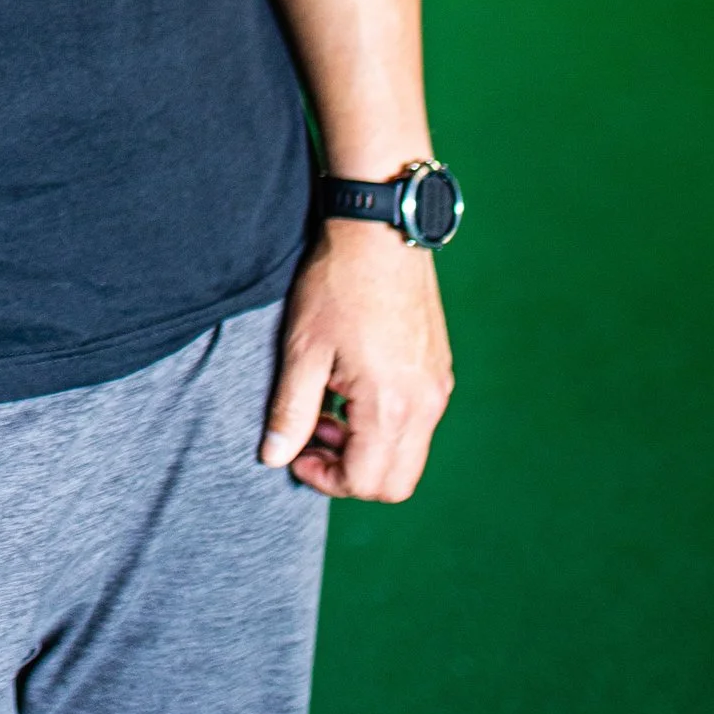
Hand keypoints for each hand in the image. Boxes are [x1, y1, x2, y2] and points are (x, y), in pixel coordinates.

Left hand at [259, 219, 453, 499]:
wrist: (379, 231)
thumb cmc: (337, 285)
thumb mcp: (303, 349)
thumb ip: (291, 411)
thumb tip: (274, 459)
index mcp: (391, 405)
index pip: (366, 482)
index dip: (325, 479)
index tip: (296, 451)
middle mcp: (426, 404)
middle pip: (396, 482)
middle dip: (350, 473)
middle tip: (313, 436)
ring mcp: (437, 388)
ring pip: (408, 454)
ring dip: (367, 448)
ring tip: (327, 409)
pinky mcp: (439, 371)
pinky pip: (418, 424)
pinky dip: (384, 425)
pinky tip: (350, 388)